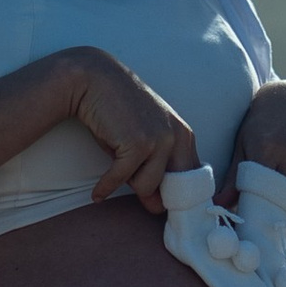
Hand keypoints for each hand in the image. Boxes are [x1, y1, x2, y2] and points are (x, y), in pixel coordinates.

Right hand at [62, 47, 200, 211]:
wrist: (94, 79)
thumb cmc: (116, 112)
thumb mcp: (144, 139)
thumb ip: (156, 169)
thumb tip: (155, 207)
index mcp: (184, 135)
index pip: (191, 178)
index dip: (177, 196)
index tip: (162, 205)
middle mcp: (177, 137)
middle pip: (171, 188)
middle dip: (155, 197)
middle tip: (141, 204)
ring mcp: (159, 140)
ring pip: (146, 187)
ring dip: (127, 183)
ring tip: (115, 170)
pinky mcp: (137, 144)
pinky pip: (121, 180)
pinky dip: (106, 187)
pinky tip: (98, 193)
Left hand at [232, 79, 285, 258]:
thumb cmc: (262, 123)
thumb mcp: (244, 144)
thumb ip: (233, 177)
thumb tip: (218, 205)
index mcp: (268, 148)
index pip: (263, 193)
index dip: (258, 207)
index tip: (253, 216)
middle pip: (284, 197)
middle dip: (275, 206)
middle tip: (265, 211)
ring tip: (279, 193)